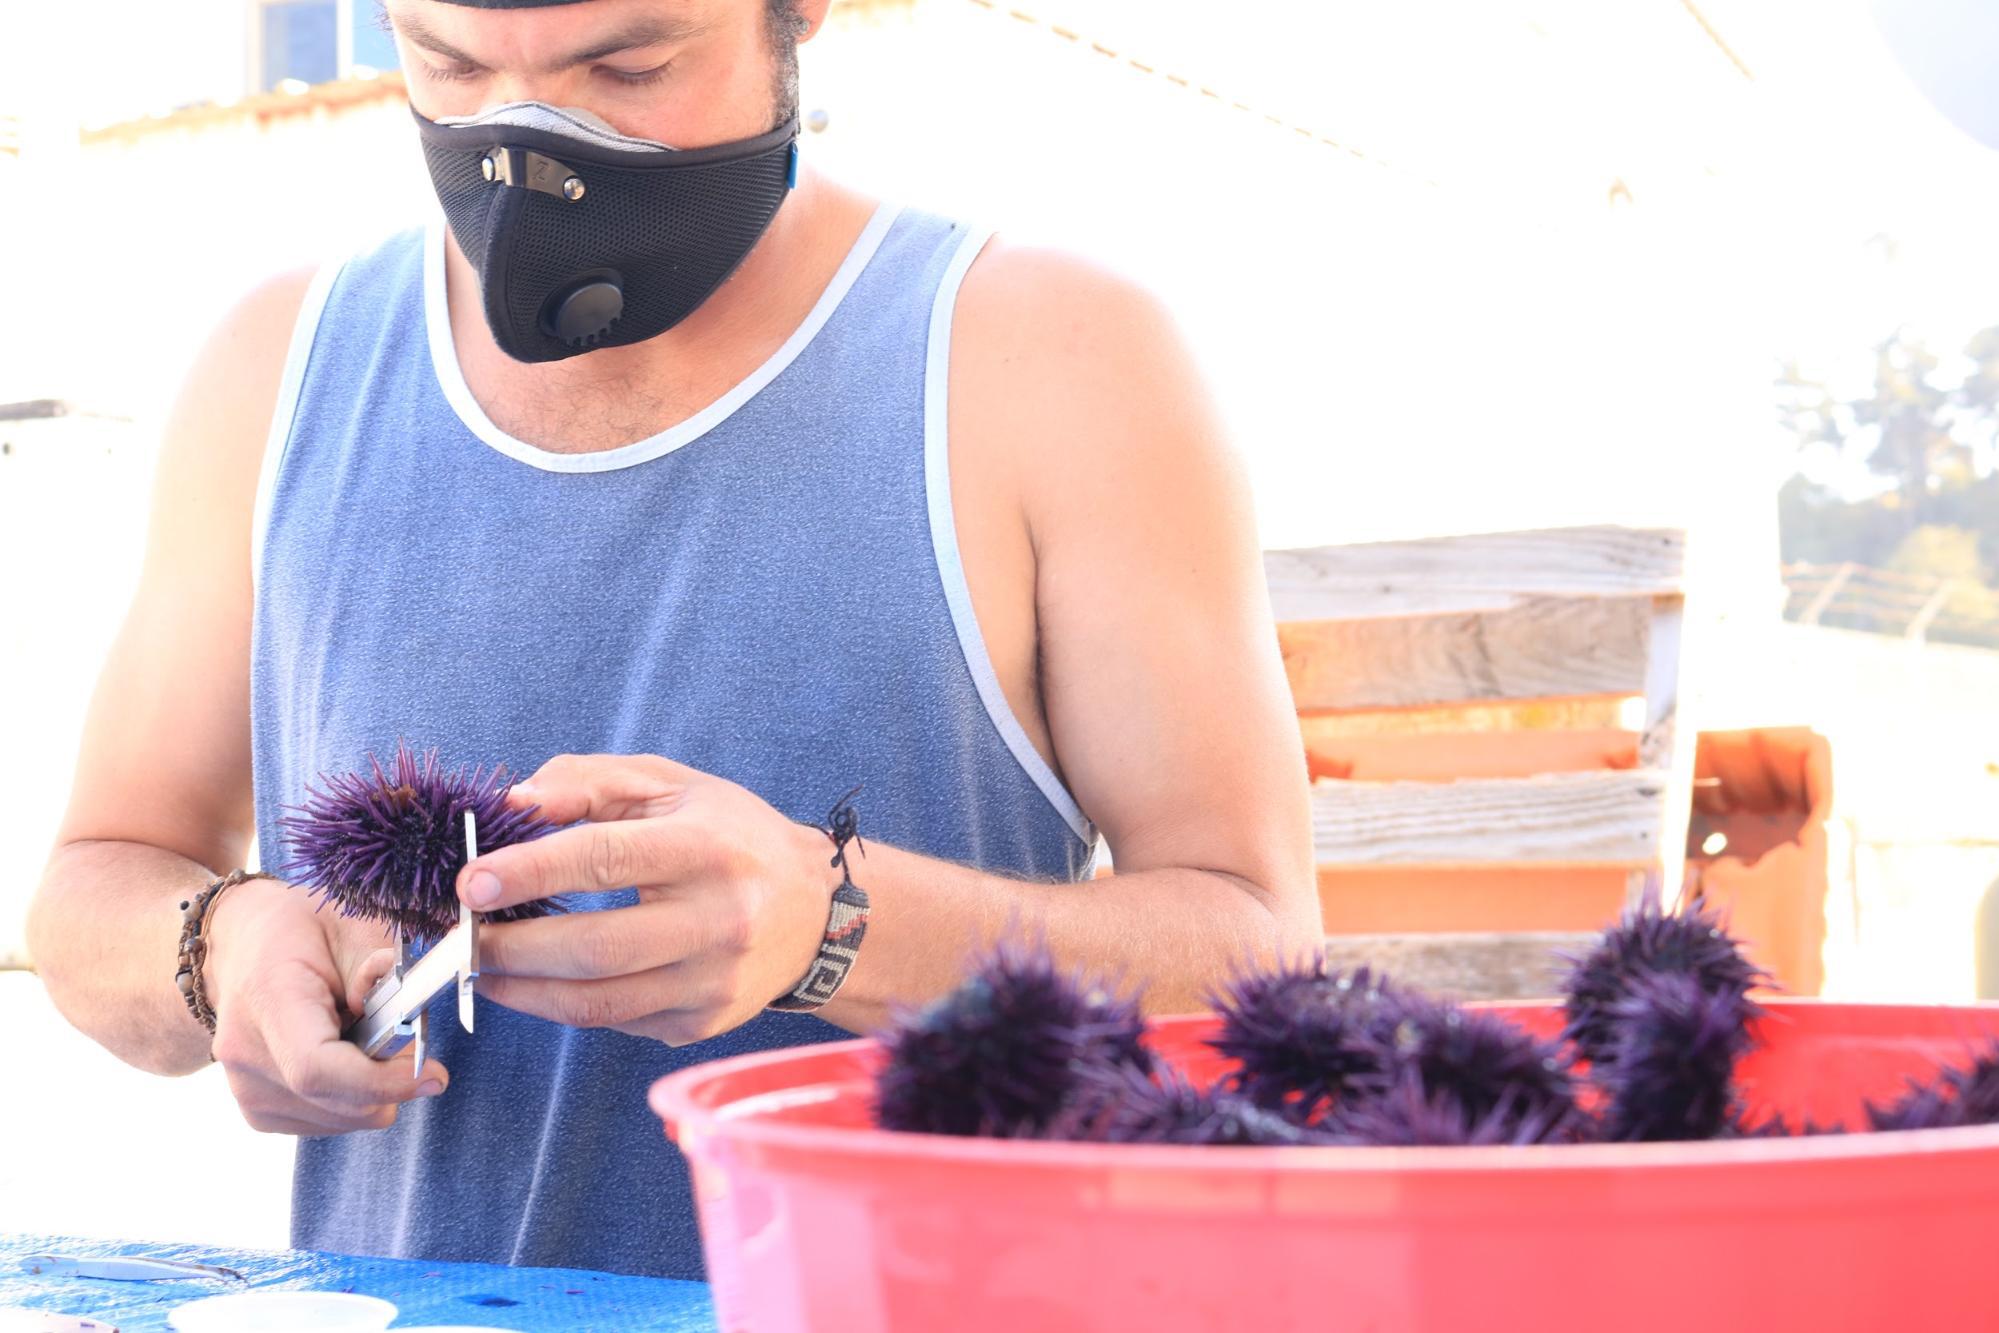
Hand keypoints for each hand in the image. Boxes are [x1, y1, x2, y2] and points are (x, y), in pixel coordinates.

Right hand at [205, 878, 448, 1134]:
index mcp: (268, 998)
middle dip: (393, 1081)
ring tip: (362, 1037)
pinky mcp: (258, 1111)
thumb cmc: (299, 929)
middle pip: (338, 1102)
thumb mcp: (349, 924)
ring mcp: (247, 1089)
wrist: (240, 946)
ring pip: (342, 1120)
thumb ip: (383, 968)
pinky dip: (354, 1099)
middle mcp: (246, 1052)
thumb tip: (408, 1010)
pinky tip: (344, 1057)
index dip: (381, 1081)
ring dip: (374, 1089)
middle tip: (407, 1040)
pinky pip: (328, 1123)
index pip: (317, 1068)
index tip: (433, 1073)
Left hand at [457, 754, 837, 1045]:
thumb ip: (587, 782)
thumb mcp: (670, 786)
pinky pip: (616, 1023)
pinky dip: (564, 1005)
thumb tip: (511, 805)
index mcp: (708, 849)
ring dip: (524, 990)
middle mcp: (719, 921)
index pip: (606, 860)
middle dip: (511, 948)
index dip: (531, 872)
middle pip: (595, 948)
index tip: (471, 882)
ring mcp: (713, 982)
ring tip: (483, 967)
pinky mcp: (703, 1023)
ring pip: (597, 1002)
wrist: (815, 911)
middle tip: (462, 936)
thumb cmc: (731, 837)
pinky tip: (538, 984)